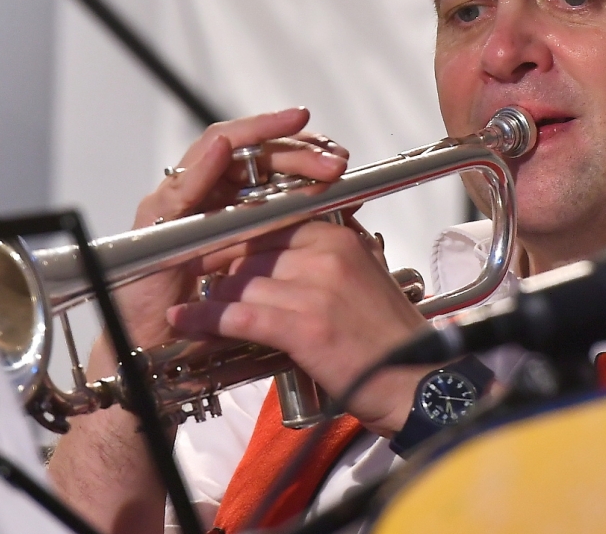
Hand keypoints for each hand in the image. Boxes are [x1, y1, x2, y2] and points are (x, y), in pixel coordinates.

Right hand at [88, 108, 348, 376]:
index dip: (305, 152)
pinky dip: (201, 165)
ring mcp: (180, 200)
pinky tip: (224, 148)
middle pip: (252, 150)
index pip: (271, 160)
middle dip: (293, 146)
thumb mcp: (266, 267)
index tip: (340, 156)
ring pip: (218, 150)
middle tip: (331, 156)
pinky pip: (181, 185)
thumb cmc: (212, 309)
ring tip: (292, 130)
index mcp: (234, 201)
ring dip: (257, 139)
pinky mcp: (156, 218)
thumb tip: (350, 208)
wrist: (162, 346)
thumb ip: (295, 234)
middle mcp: (207, 193)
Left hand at [165, 217, 431, 436]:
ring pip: (240, 283)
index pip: (271, 224)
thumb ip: (325, 262)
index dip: (235, 240)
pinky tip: (187, 322)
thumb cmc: (390, 340)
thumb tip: (280, 261)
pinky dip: (207, 319)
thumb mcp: (362, 280)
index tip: (211, 252)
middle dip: (216, 267)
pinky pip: (239, 315)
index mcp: (339, 238)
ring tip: (187, 310)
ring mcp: (315, 288)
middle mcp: (326, 254)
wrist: (418, 381)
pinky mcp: (304, 325)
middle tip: (191, 279)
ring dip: (209, 297)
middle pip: (250, 251)